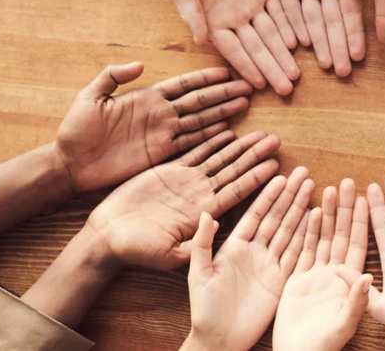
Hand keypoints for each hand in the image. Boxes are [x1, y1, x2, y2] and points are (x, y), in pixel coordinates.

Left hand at [56, 64, 251, 193]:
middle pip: (199, 101)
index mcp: (147, 97)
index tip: (227, 72)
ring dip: (222, 112)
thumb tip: (139, 64)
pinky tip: (226, 131)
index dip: (205, 78)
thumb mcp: (89, 97)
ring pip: (200, 121)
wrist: (70, 163)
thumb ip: (112, 77)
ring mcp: (163, 134)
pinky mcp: (160, 154)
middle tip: (247, 87)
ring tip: (243, 105)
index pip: (183, 85)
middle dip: (223, 93)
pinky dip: (209, 138)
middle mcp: (160, 114)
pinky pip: (190, 143)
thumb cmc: (76, 129)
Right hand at [85, 130, 280, 270]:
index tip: (276, 166)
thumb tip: (219, 224)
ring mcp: (187, 181)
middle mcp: (200, 194)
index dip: (256, 178)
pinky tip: (227, 129)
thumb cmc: (138, 250)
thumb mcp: (171, 254)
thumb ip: (197, 242)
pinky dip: (210, 140)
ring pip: (219, 158)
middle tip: (276, 140)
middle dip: (255, 156)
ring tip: (260, 133)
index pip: (237, 191)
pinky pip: (194, 150)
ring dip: (239, 145)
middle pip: (234, 171)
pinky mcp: (170, 171)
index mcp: (204, 213)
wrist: (108, 236)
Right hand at [165, 0, 299, 94]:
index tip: (260, 85)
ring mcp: (252, 4)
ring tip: (296, 75)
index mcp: (214, 20)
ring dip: (283, 55)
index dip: (247, 67)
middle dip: (272, 68)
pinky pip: (281, 11)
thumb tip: (200, 40)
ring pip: (272, 34)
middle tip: (287, 88)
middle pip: (257, 48)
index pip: (234, 50)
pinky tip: (300, 44)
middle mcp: (235, 17)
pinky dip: (290, 27)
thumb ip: (190, 12)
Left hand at [182, 168, 313, 350]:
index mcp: (234, 246)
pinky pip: (296, 254)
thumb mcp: (199, 273)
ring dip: (301, 210)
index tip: (281, 176)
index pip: (256, 214)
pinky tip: (316, 220)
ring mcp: (269, 265)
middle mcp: (254, 252)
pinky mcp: (281, 280)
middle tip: (304, 173)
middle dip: (290, 195)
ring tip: (313, 189)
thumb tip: (207, 212)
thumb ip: (202, 243)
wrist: (220, 340)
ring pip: (289, 231)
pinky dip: (307, 237)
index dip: (268, 195)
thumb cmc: (204, 308)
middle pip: (276, 217)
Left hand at [256, 0, 364, 77]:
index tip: (360, 54)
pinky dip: (293, 29)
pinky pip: (287, 12)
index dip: (355, 33)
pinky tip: (300, 47)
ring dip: (319, 45)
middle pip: (332, 24)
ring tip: (326, 66)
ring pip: (311, 23)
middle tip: (343, 72)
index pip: (350, 11)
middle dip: (339, 48)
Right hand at [274, 180, 370, 350]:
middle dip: (343, 209)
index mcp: (349, 282)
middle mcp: (334, 275)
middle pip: (340, 234)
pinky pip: (302, 250)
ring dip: (325, 214)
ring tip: (327, 188)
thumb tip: (370, 276)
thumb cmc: (324, 346)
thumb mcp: (344, 324)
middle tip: (347, 182)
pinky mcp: (297, 280)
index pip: (357, 244)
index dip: (361, 221)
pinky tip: (309, 211)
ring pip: (322, 238)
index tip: (366, 197)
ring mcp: (315, 275)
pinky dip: (306, 231)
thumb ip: (357, 301)